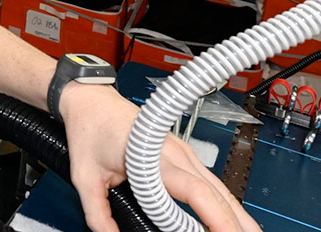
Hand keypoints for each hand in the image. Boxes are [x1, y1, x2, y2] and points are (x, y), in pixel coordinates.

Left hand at [58, 86, 259, 231]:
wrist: (91, 101)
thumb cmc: (90, 130)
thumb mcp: (84, 177)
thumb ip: (98, 214)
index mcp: (153, 157)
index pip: (194, 190)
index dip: (214, 216)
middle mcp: (175, 153)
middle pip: (216, 192)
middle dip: (235, 221)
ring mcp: (183, 152)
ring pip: (219, 187)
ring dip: (236, 213)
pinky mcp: (182, 155)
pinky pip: (209, 182)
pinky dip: (223, 202)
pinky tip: (231, 218)